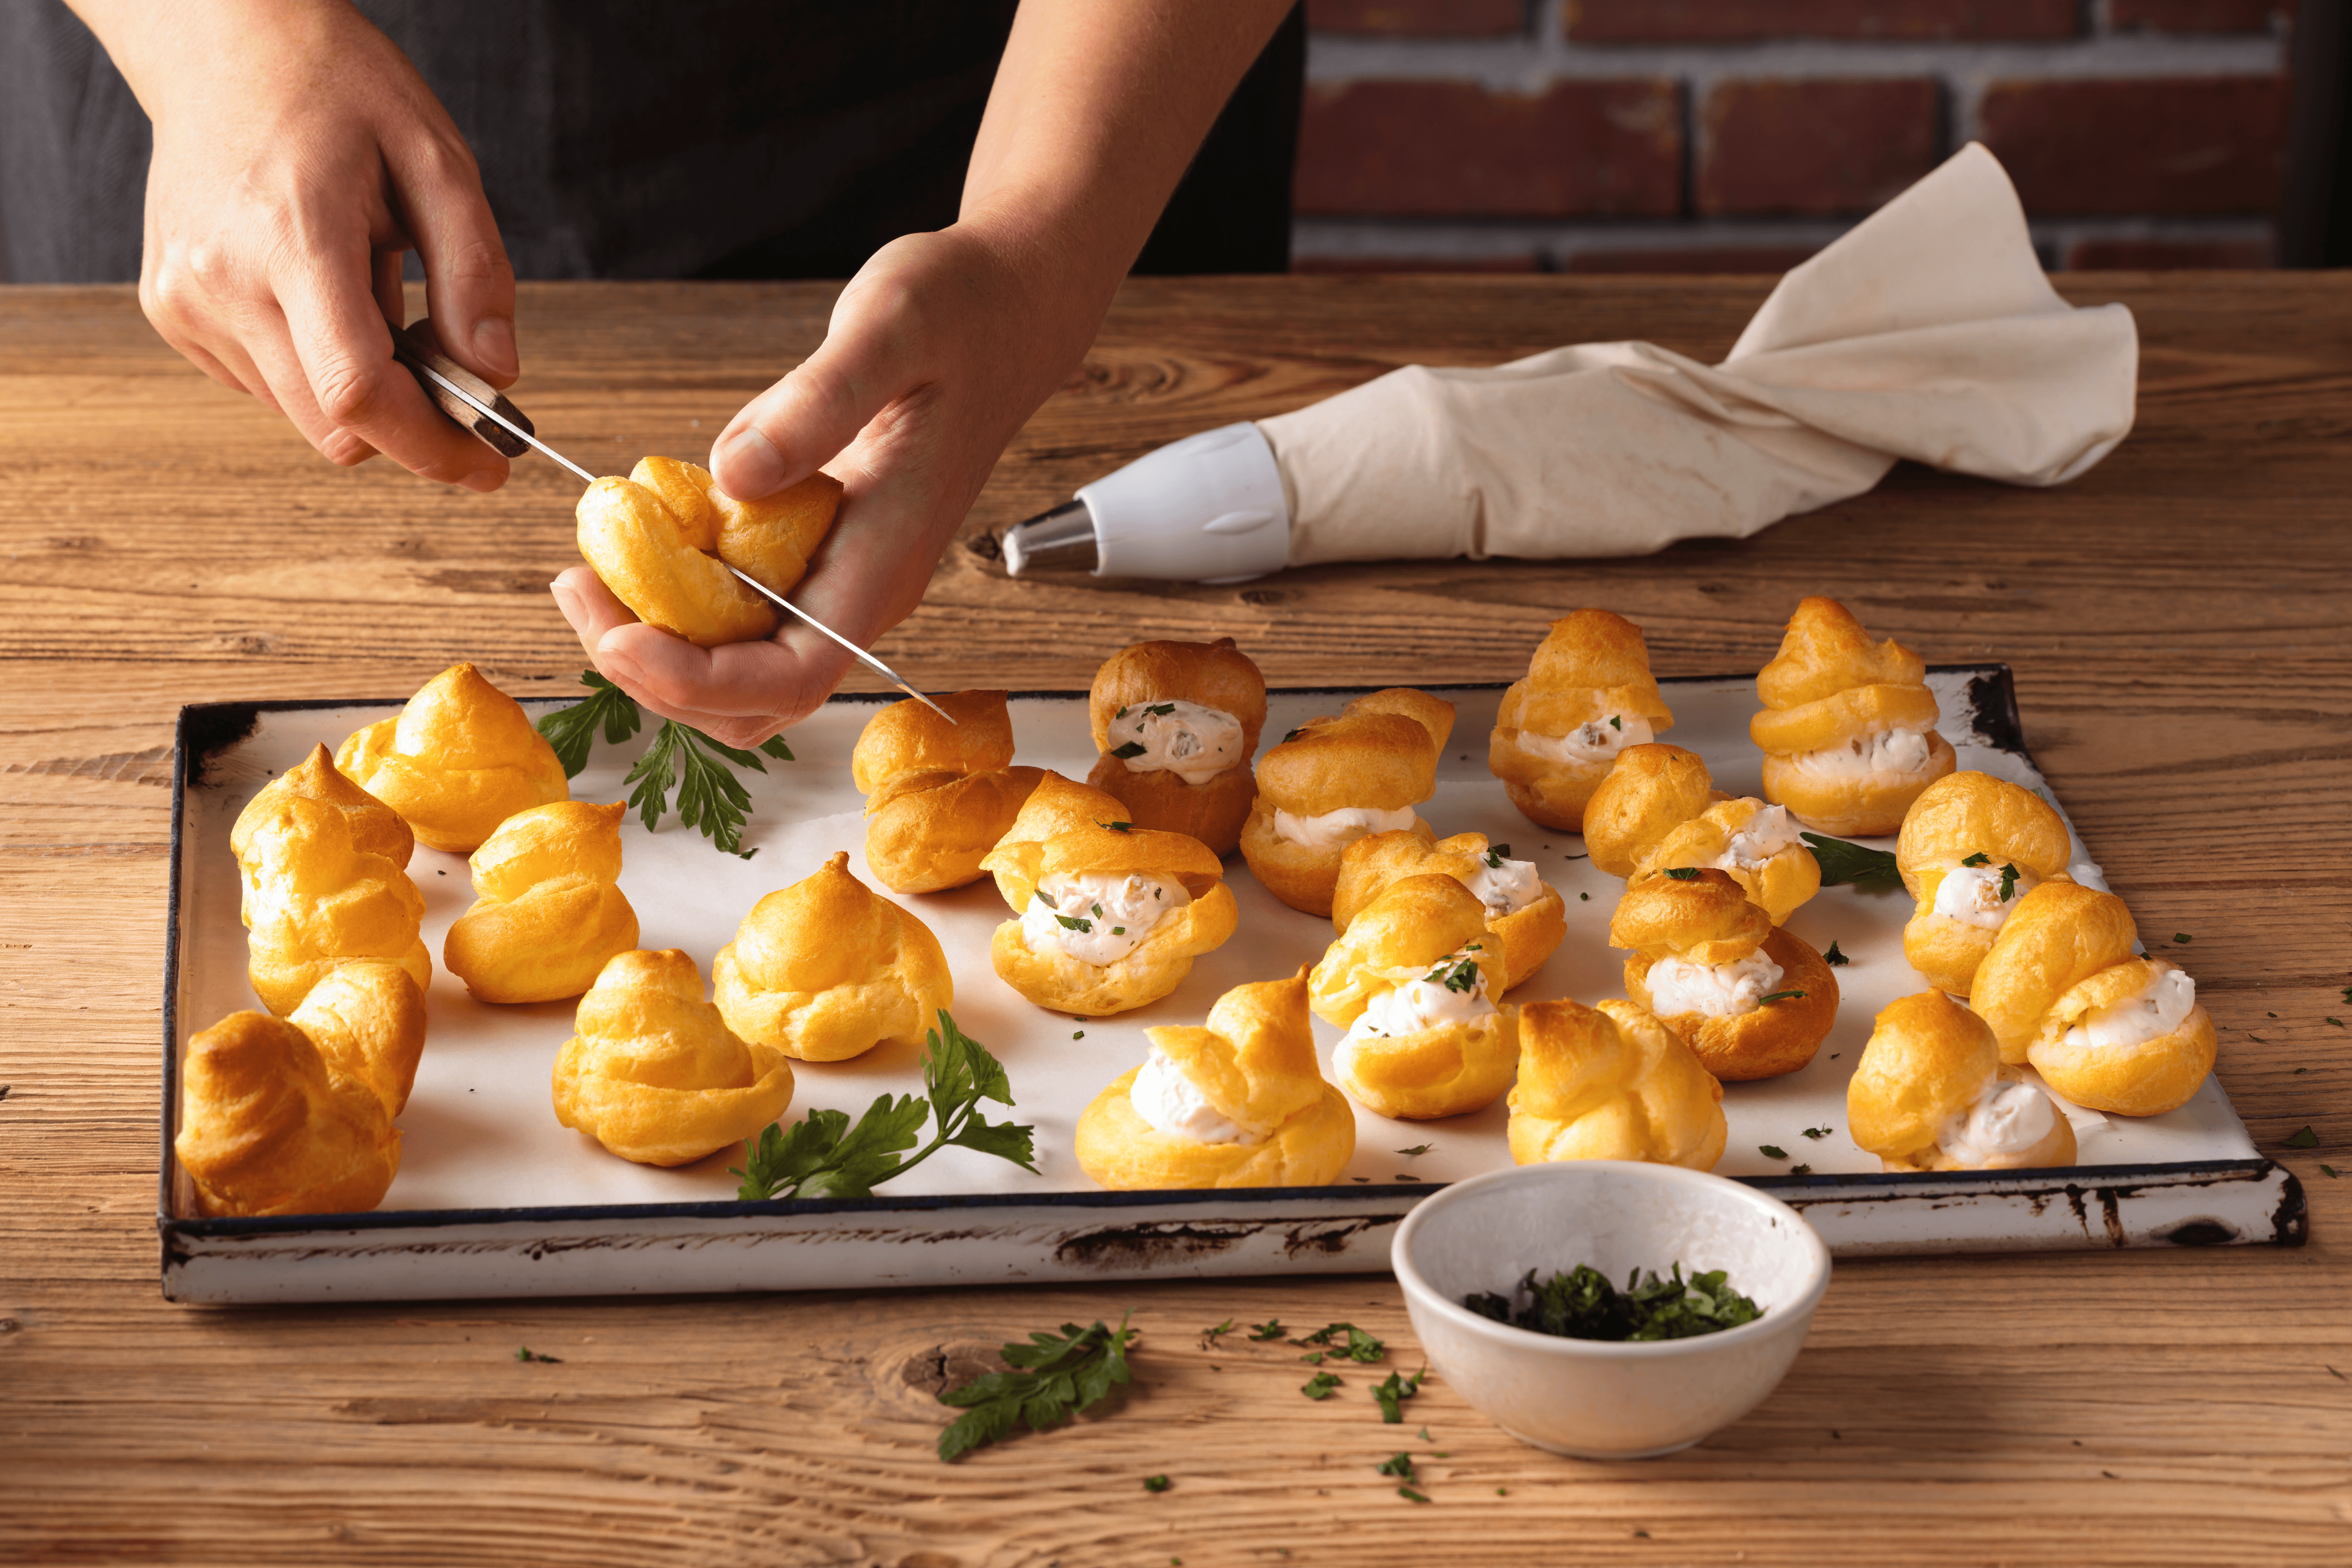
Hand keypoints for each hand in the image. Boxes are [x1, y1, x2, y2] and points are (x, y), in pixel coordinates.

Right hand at [82, 0, 516, 486]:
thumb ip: (474, 276)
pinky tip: (323, 291)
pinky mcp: (172, 312)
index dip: (432, 448)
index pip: (359, 393)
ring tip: (371, 291)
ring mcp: (186, 301)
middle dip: (410, 422)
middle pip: (333, 423)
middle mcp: (221, 280)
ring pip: (302, 413)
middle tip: (452, 370)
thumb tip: (496, 375)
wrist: (225, 43)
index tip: (488, 466)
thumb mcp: (438, 161)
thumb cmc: (335, 89)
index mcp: (291, 237)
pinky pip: (266, 384)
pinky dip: (315, 364)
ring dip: (360, 385)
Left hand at [549, 0, 1294, 744]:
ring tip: (592, 574)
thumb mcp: (891, 329)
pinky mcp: (819, 557)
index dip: (695, 681)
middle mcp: (863, 592)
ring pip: (744, 676)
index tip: (616, 635)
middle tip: (578, 591)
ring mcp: (841, 581)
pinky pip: (743, 620)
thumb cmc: (959, 313)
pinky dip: (679, 606)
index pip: (790, 677)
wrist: (1006, 313)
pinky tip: (642, 538)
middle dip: (656, 676)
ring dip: (660, 650)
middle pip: (756, 704)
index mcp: (883, 561)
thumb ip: (818, 403)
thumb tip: (733, 474)